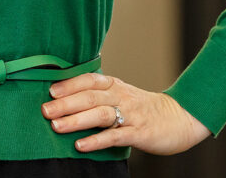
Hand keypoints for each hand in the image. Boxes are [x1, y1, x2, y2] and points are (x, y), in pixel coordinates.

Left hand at [42, 72, 210, 154]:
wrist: (181, 118)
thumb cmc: (146, 109)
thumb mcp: (124, 96)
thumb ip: (101, 96)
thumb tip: (67, 100)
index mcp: (117, 86)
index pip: (91, 79)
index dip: (70, 83)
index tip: (50, 90)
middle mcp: (122, 97)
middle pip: (91, 96)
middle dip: (66, 103)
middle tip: (45, 110)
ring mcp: (131, 115)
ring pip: (101, 114)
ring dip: (77, 120)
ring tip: (56, 126)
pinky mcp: (139, 133)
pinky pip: (115, 136)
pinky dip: (97, 140)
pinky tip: (81, 145)